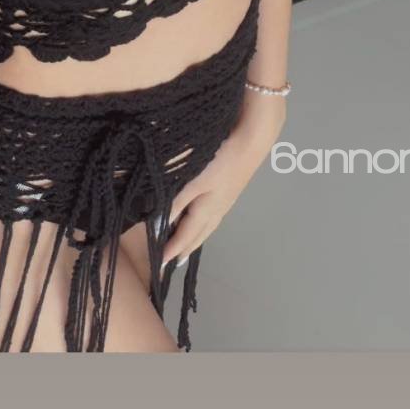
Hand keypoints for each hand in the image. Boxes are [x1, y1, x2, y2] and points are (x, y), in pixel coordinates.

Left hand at [161, 97, 286, 269]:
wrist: (251, 142)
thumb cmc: (220, 161)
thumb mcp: (194, 182)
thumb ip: (176, 204)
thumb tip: (158, 227)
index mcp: (206, 212)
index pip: (184, 236)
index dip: (171, 250)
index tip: (159, 266)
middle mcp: (216, 212)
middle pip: (197, 236)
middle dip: (183, 250)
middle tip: (171, 264)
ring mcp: (224, 203)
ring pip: (205, 228)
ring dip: (193, 240)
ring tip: (184, 248)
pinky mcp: (227, 193)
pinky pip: (210, 218)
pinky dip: (200, 227)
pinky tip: (199, 221)